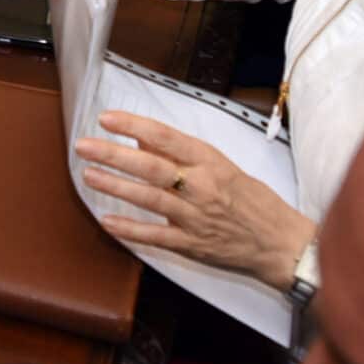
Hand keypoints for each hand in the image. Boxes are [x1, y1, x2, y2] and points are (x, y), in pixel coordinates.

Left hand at [77, 112, 316, 287]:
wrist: (280, 242)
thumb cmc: (251, 199)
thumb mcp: (221, 166)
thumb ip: (181, 155)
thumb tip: (142, 142)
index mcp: (210, 162)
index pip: (166, 137)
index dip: (134, 126)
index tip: (107, 118)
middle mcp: (201, 187)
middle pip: (152, 167)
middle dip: (114, 155)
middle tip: (84, 146)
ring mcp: (196, 217)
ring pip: (150, 200)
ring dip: (116, 187)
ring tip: (89, 176)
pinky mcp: (193, 245)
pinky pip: (156, 237)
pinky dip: (131, 230)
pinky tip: (107, 221)